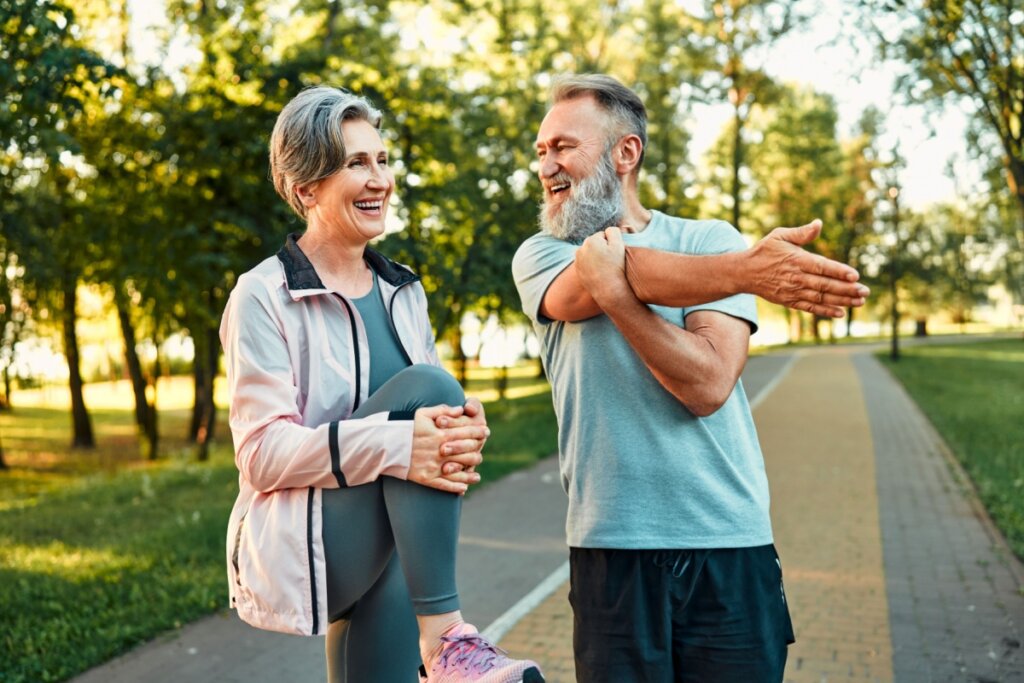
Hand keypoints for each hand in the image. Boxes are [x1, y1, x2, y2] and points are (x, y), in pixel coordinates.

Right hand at [409, 405, 484, 493]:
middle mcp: (441, 451)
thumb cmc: (405, 426)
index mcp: (442, 434)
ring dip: (471, 473)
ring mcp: (435, 466)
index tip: (486, 431)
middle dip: (478, 449)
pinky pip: (445, 485)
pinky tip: (464, 488)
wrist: (385, 444)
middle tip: (483, 449)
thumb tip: (461, 409)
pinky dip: (456, 487)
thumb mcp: (423, 413)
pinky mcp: (427, 478)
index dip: (479, 431)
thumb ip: (444, 410)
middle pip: (467, 451)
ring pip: (460, 471)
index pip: (467, 432)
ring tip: (477, 476)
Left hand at [575, 227, 631, 305]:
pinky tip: (599, 272)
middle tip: (611, 261)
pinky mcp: (578, 270)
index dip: (611, 244)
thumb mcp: (619, 245)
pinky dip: (592, 265)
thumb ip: (614, 231)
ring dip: (597, 256)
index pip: (603, 235)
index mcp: (591, 240)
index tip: (615, 254)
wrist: (608, 290)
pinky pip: (586, 263)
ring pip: (590, 253)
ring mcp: (578, 260)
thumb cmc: (615, 267)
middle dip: (602, 249)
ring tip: (605, 267)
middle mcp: (581, 248)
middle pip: (595, 244)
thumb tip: (608, 230)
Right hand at [746, 219, 869, 317]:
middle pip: (825, 285)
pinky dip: (825, 311)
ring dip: (841, 301)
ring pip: (821, 298)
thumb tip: (819, 223)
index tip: (855, 275)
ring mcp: (793, 291)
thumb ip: (801, 232)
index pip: (821, 267)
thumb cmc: (764, 251)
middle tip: (865, 292)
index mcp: (796, 260)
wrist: (744, 272)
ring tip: (859, 302)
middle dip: (847, 289)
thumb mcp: (779, 236)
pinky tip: (840, 313)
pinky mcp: (789, 301)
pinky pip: (810, 307)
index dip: (839, 271)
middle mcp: (796, 277)